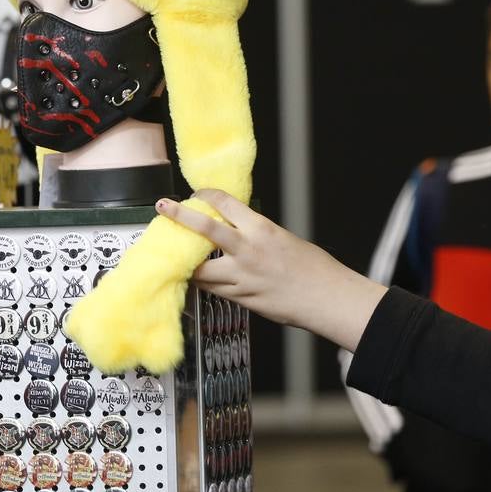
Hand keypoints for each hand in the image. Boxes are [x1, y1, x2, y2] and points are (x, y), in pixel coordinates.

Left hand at [156, 189, 388, 352]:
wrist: (326, 298)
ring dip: (186, 260)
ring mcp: (241, 277)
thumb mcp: (284, 239)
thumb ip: (258, 235)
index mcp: (261, 230)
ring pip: (200, 267)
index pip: (225, 203)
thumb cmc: (314, 269)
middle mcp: (247, 251)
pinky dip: (203, 282)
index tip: (198, 192)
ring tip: (174, 253)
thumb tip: (239, 232)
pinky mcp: (241, 298)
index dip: (207, 194)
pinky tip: (197, 279)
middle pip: (203, 230)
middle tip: (164, 208)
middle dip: (180, 218)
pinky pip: (213, 289)